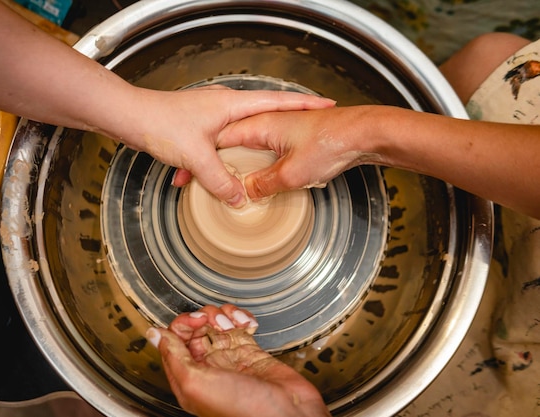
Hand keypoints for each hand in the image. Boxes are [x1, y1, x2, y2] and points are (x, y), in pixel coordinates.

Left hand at [115, 87, 334, 206]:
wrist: (128, 116)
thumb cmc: (159, 124)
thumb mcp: (196, 157)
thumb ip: (220, 180)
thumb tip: (239, 199)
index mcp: (231, 104)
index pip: (276, 102)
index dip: (302, 105)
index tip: (325, 106)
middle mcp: (224, 105)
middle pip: (263, 115)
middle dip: (283, 125)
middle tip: (305, 135)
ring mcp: (211, 114)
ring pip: (241, 132)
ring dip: (253, 146)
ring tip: (272, 158)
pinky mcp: (198, 125)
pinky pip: (223, 141)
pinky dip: (229, 155)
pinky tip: (225, 171)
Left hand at [146, 304, 330, 416]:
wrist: (287, 415)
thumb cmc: (244, 411)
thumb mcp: (196, 384)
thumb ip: (173, 356)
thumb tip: (154, 334)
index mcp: (189, 378)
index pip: (174, 339)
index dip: (183, 324)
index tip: (196, 321)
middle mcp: (208, 367)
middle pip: (195, 328)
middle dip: (205, 317)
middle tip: (215, 322)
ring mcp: (230, 358)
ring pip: (217, 322)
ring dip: (225, 316)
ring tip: (235, 325)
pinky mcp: (251, 352)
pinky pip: (240, 325)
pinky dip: (243, 318)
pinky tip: (249, 324)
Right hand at [213, 107, 377, 199]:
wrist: (364, 134)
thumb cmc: (331, 143)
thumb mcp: (291, 174)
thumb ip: (263, 185)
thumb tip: (246, 192)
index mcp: (260, 125)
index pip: (222, 139)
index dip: (211, 159)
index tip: (205, 177)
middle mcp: (268, 122)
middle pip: (236, 143)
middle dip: (227, 164)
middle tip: (220, 184)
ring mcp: (283, 129)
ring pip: (254, 148)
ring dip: (247, 165)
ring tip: (242, 185)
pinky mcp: (296, 137)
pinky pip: (271, 151)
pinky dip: (265, 164)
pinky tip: (268, 179)